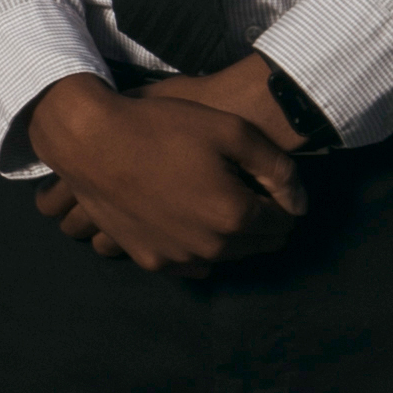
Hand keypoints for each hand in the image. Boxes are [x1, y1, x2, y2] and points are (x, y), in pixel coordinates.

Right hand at [23, 61, 305, 272]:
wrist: (92, 141)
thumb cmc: (163, 128)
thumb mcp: (232, 131)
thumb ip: (278, 169)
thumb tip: (300, 204)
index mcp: (235, 215)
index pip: (283, 223)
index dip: (283, 202)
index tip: (269, 185)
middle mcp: (210, 247)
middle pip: (257, 245)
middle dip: (261, 223)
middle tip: (247, 193)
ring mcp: (176, 258)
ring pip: (224, 257)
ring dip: (229, 237)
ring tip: (214, 204)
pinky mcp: (149, 260)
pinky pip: (189, 264)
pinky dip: (197, 248)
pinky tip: (188, 221)